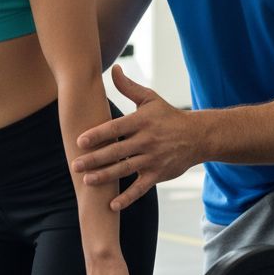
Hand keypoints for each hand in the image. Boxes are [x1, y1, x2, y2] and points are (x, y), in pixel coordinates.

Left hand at [72, 65, 200, 209]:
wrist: (197, 136)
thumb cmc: (168, 116)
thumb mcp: (150, 99)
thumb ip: (128, 87)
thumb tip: (114, 69)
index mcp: (142, 122)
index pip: (116, 129)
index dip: (98, 135)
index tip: (80, 141)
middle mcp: (146, 141)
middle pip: (117, 152)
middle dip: (95, 159)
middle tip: (75, 165)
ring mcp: (153, 159)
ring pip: (125, 170)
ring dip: (105, 177)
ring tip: (87, 181)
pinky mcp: (158, 174)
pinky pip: (140, 188)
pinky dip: (127, 198)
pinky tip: (112, 205)